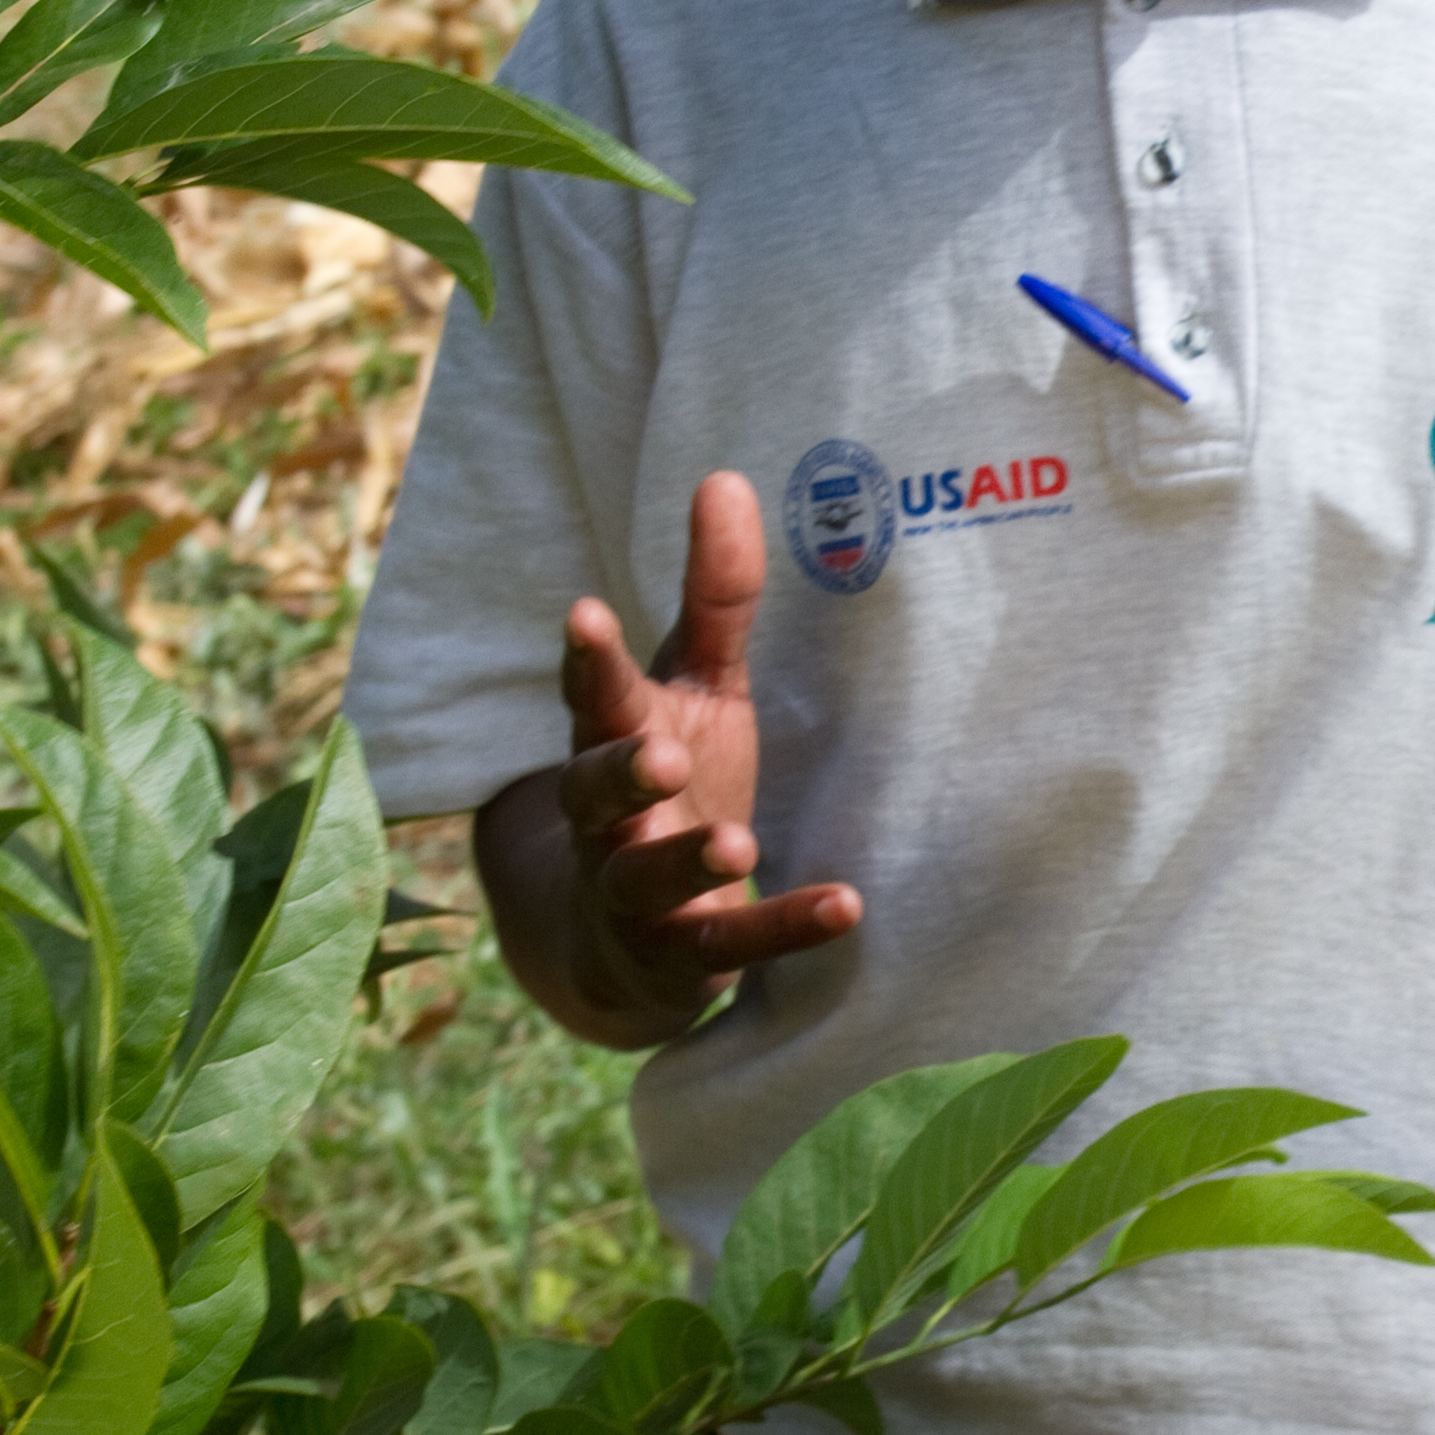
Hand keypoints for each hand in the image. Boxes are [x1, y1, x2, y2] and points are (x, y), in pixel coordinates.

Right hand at [473, 468, 861, 1047]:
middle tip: (655, 754)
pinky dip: (786, 927)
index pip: (592, 695)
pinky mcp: (680, 957)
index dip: (588, 657)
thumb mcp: (695, 689)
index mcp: (611, 741)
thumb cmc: (667, 786)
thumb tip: (726, 477)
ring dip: (684, 860)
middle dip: (617, 770)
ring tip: (735, 842)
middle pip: (592, 790)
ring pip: (642, 879)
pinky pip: (730, 944)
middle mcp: (607, 819)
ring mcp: (633, 895)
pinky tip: (847, 907)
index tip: (586, 611)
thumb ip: (714, 599)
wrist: (615, 942)